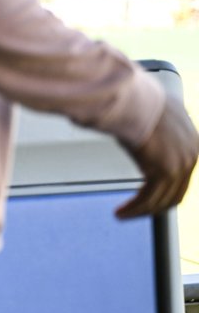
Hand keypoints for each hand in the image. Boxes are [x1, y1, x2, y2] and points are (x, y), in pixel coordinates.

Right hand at [116, 93, 198, 218]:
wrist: (133, 99)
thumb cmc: (138, 99)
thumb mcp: (159, 112)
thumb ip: (162, 125)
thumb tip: (150, 123)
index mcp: (193, 141)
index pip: (183, 175)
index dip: (166, 189)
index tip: (150, 196)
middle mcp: (191, 155)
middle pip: (176, 192)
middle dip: (155, 205)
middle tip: (137, 210)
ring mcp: (180, 164)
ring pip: (162, 199)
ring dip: (141, 210)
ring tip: (123, 214)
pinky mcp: (164, 172)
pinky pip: (148, 198)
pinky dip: (134, 208)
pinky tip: (122, 211)